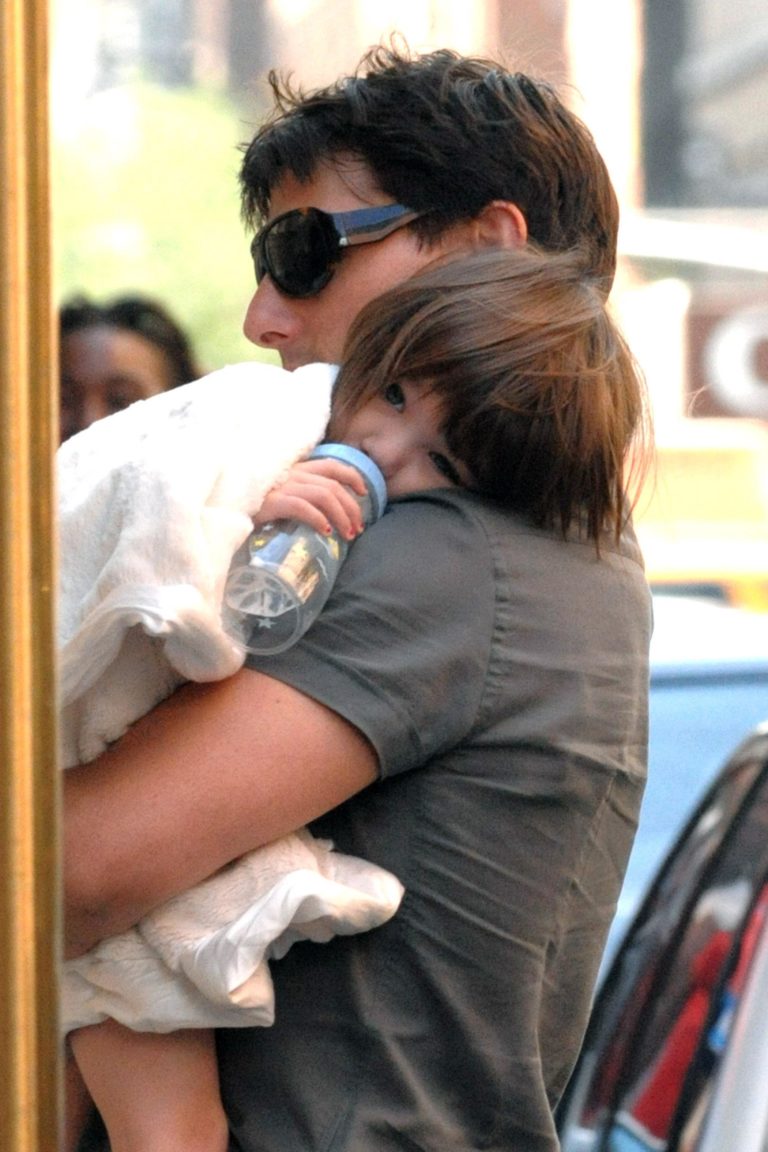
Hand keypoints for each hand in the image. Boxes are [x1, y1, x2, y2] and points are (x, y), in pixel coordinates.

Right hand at [253, 457, 368, 539]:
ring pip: (324, 495)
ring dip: (341, 515)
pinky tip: (326, 532)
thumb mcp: (278, 496)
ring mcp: (280, 486)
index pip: (330, 465)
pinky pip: (302, 506)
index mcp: (294, 469)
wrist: (221, 508)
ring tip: (347, 534)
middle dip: (351, 507)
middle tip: (357, 528)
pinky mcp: (270, 501)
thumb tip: (326, 517)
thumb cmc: (250, 505)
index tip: (364, 492)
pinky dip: (318, 518)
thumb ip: (298, 498)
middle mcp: (290, 474)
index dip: (352, 476)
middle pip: (333, 484)